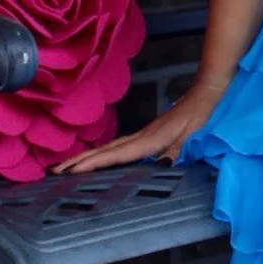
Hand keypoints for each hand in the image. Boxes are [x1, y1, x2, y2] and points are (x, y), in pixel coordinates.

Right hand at [52, 77, 229, 175]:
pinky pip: (119, 145)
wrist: (208, 92)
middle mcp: (143, 136)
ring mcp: (143, 133)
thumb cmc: (204, 114)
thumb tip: (161, 167)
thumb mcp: (195, 134)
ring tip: (65, 167)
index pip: (119, 154)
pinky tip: (97, 158)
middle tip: (54, 171)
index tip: (72, 170)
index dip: (96, 163)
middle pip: (106, 150)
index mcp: (152, 139)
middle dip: (80, 160)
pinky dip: (103, 153)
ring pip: (110, 147)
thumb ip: (178, 150)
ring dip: (87, 157)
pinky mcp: (148, 133)